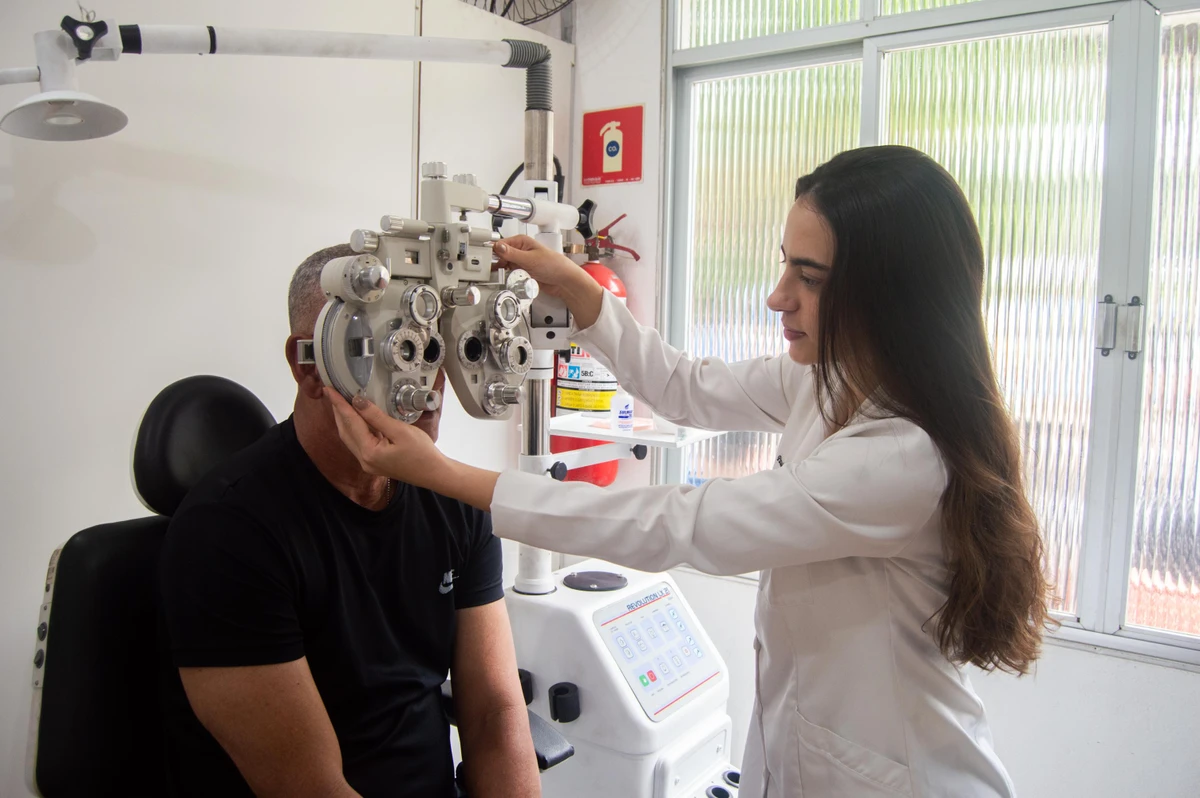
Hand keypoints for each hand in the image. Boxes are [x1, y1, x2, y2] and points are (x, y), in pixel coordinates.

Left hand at [325, 388, 446, 488]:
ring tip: (342, 403)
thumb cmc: (422, 454)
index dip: (339, 404)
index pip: (350, 422)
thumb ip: (376, 416)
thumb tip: (358, 402)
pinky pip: (359, 442)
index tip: (329, 390)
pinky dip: (355, 428)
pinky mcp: (374, 462)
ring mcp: (368, 463)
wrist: (434, 473)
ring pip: (350, 437)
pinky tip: (358, 418)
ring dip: (345, 420)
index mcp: (369, 452)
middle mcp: (364, 460)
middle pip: (345, 431)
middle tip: (333, 393)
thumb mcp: (400, 431)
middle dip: (338, 411)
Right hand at [495, 236, 604, 327]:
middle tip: (497, 271)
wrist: (564, 281)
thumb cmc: (554, 265)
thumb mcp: (530, 259)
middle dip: (498, 264)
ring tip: (507, 276)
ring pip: (505, 267)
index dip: (494, 252)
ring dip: (504, 272)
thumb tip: (497, 247)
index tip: (489, 260)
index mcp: (522, 242)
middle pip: (501, 256)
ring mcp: (521, 262)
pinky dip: (510, 278)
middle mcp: (520, 251)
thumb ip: (512, 254)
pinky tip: (512, 280)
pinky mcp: (523, 273)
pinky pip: (511, 275)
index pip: (500, 245)